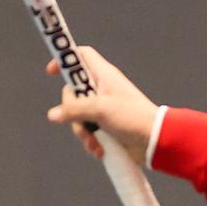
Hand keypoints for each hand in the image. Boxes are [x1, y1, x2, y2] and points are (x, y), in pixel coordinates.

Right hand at [44, 45, 158, 166]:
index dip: (64, 59)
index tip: (51, 71)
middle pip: (73, 92)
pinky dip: (91, 140)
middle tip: (81, 119)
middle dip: (72, 111)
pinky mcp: (106, 124)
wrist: (155, 141)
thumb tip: (53, 115)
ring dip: (82, 132)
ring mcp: (103, 107)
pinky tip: (100, 150)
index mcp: (103, 75)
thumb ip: (74, 110)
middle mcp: (102, 88)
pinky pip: (88, 129)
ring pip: (78, 115)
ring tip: (94, 143)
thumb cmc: (132, 117)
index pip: (81, 56)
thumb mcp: (100, 111)